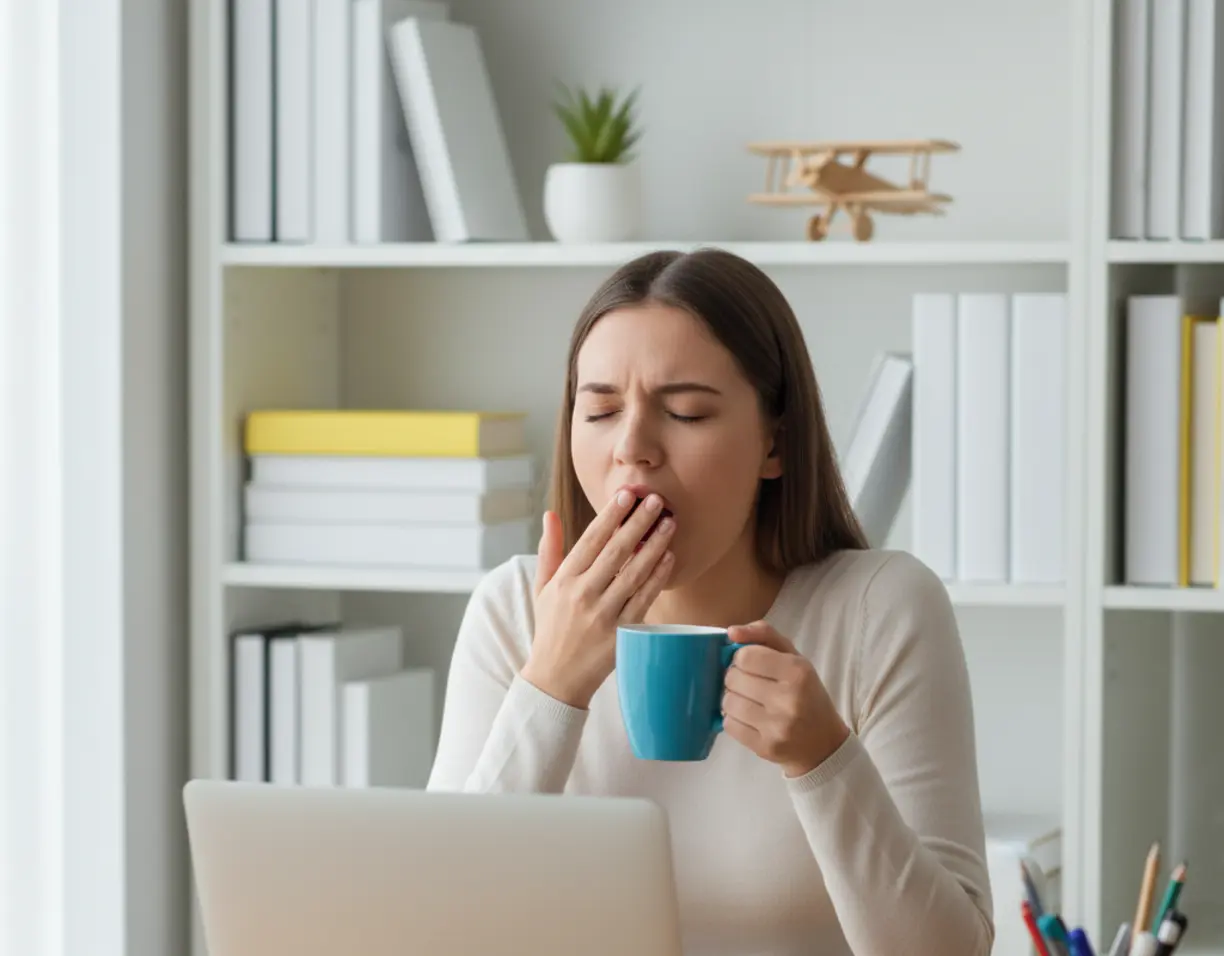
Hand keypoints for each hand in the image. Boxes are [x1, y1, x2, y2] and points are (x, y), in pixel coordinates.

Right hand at [521, 490, 674, 708]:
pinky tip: (669, 557)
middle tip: (656, 500)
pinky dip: (658, 577)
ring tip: (669, 523)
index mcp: (563, 580)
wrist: (556, 678)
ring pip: (634, 573)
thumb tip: (550, 514)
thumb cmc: (551, 628)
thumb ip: (549, 550)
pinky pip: (644, 599)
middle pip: (616, 551)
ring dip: (655, 545)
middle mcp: (582, 595)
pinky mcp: (622, 633)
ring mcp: (603, 615)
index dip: (609, 516)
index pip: (590, 540)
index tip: (625, 495)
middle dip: (637, 522)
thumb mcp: (542, 588)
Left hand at [721, 621, 850, 777]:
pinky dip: (733, 719)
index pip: (745, 656)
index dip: (741, 658)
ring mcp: (776, 727)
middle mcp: (788, 699)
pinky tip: (749, 718)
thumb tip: (731, 632)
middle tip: (749, 684)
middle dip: (735, 678)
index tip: (751, 664)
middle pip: (733, 678)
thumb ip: (764, 634)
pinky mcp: (765, 747)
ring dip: (732, 699)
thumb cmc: (805, 693)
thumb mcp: (794, 657)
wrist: (823, 743)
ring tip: (748, 701)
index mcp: (797, 672)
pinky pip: (729, 725)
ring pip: (728, 702)